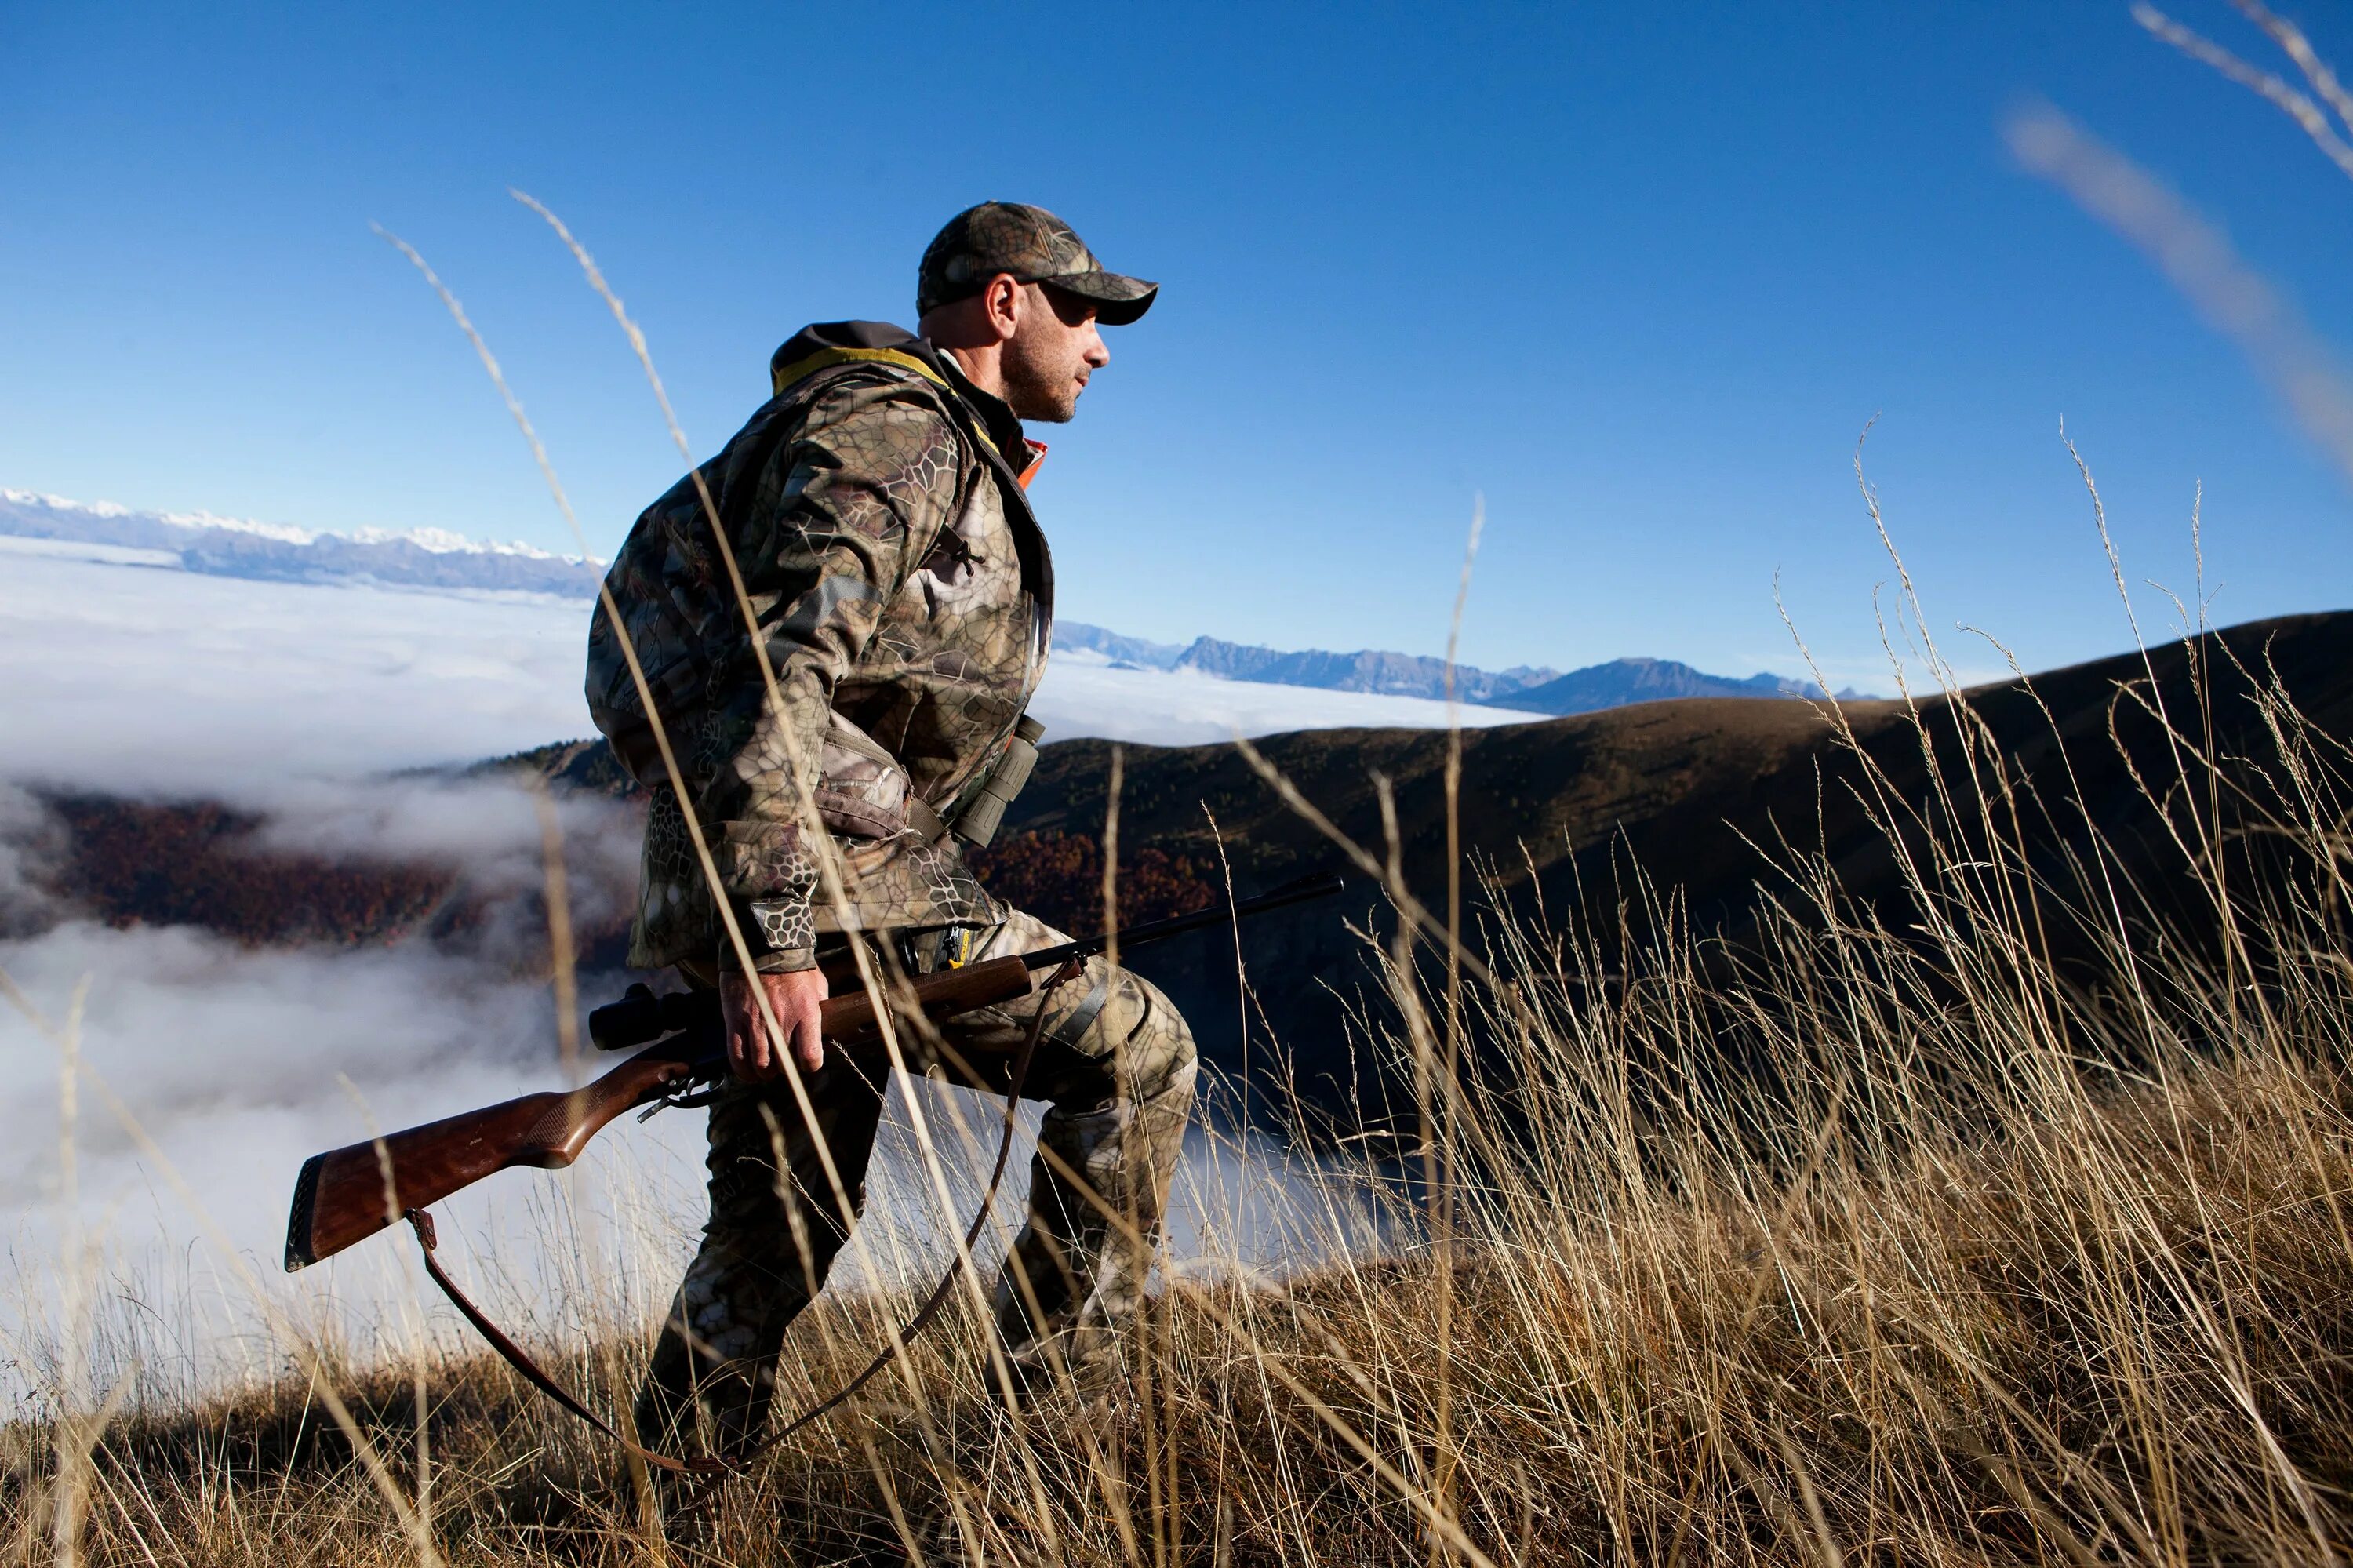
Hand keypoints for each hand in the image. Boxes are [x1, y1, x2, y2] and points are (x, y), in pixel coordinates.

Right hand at [721, 966, 828, 1080]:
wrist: (760, 947)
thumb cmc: (793, 966)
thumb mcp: (817, 984)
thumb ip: (820, 1007)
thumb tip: (824, 1027)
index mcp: (805, 1013)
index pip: (810, 1056)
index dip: (810, 1065)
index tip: (808, 1062)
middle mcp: (781, 1021)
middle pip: (783, 1065)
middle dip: (786, 1070)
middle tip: (785, 1064)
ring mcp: (755, 1023)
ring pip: (760, 1065)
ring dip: (765, 1072)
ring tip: (767, 1069)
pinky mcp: (735, 1022)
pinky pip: (736, 1056)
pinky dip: (743, 1070)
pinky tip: (749, 1071)